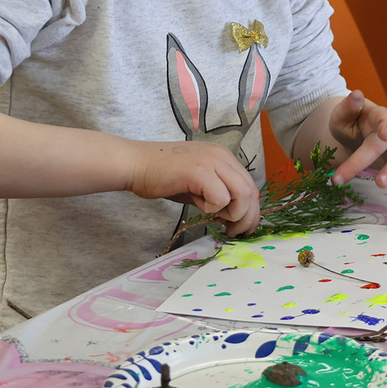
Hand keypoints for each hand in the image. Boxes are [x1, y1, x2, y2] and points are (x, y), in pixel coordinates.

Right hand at [125, 141, 260, 236]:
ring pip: (242, 194)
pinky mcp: (199, 171)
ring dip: (233, 214)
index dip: (250, 210)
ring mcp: (212, 161)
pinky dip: (213, 208)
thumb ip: (217, 193)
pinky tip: (198, 205)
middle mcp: (222, 155)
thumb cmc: (161, 175)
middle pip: (251, 191)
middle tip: (234, 232)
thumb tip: (234, 215)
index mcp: (223, 156)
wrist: (135, 164)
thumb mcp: (197, 184)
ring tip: (215, 219)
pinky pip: (221, 198)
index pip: (250, 185)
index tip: (241, 227)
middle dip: (247, 218)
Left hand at [328, 90, 386, 187]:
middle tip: (378, 182)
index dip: (385, 126)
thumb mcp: (341, 115)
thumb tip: (356, 94)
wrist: (351, 133)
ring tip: (386, 184)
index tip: (384, 135)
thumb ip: (348, 107)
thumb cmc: (348, 123)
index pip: (384, 118)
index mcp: (378, 115)